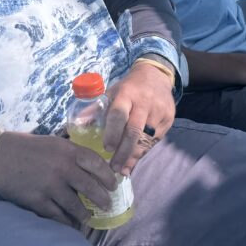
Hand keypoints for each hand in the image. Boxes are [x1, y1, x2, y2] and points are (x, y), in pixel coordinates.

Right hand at [0, 131, 117, 227]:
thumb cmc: (25, 146)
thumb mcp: (52, 142)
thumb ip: (70, 152)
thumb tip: (89, 164)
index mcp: (67, 151)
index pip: (97, 164)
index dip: (108, 176)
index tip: (114, 185)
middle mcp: (62, 168)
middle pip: (91, 188)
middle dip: (103, 199)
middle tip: (107, 206)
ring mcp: (50, 186)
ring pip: (77, 206)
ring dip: (86, 215)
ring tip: (89, 218)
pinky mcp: (38, 201)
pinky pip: (58, 216)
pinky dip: (66, 222)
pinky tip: (71, 225)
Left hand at [103, 61, 175, 175]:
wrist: (156, 76)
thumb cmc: (129, 88)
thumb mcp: (112, 92)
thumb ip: (96, 108)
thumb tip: (77, 124)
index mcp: (126, 94)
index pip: (119, 114)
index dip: (112, 133)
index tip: (106, 148)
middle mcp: (144, 102)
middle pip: (134, 131)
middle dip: (123, 152)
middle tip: (113, 167)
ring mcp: (158, 111)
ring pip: (146, 139)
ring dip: (134, 156)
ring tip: (123, 169)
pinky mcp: (168, 119)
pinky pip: (155, 140)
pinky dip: (144, 151)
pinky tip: (135, 160)